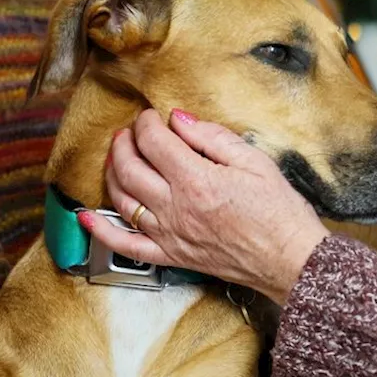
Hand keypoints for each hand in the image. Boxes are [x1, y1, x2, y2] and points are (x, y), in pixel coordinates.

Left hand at [80, 108, 329, 303]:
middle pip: (130, 168)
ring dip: (112, 173)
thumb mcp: (255, 161)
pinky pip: (126, 246)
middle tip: (130, 132)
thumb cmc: (279, 212)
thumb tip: (179, 120)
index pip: (154, 142)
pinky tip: (87, 216)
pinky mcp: (171, 256)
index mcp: (196, 180)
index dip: (146, 123)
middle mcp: (176, 208)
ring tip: (117, 157)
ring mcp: (170, 235)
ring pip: (122, 200)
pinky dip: (102, 231)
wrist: (289, 259)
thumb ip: (213, 138)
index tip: (151, 116)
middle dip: (124, 143)